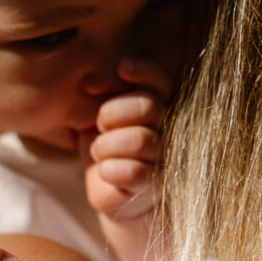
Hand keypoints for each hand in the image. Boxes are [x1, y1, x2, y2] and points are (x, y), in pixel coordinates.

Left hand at [81, 58, 171, 224]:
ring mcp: (166, 159)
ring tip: (98, 152)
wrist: (109, 191)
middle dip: (111, 113)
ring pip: (140, 140)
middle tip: (99, 127)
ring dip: (106, 146)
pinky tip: (105, 171)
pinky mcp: (156, 187)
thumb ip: (102, 97)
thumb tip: (91, 82)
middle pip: (147, 107)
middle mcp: (170, 130)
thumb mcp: (98, 118)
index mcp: (160, 106)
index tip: (121, 69)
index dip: (144, 72)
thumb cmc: (105, 147)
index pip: (161, 82)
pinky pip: (134, 173)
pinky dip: (110, 170)